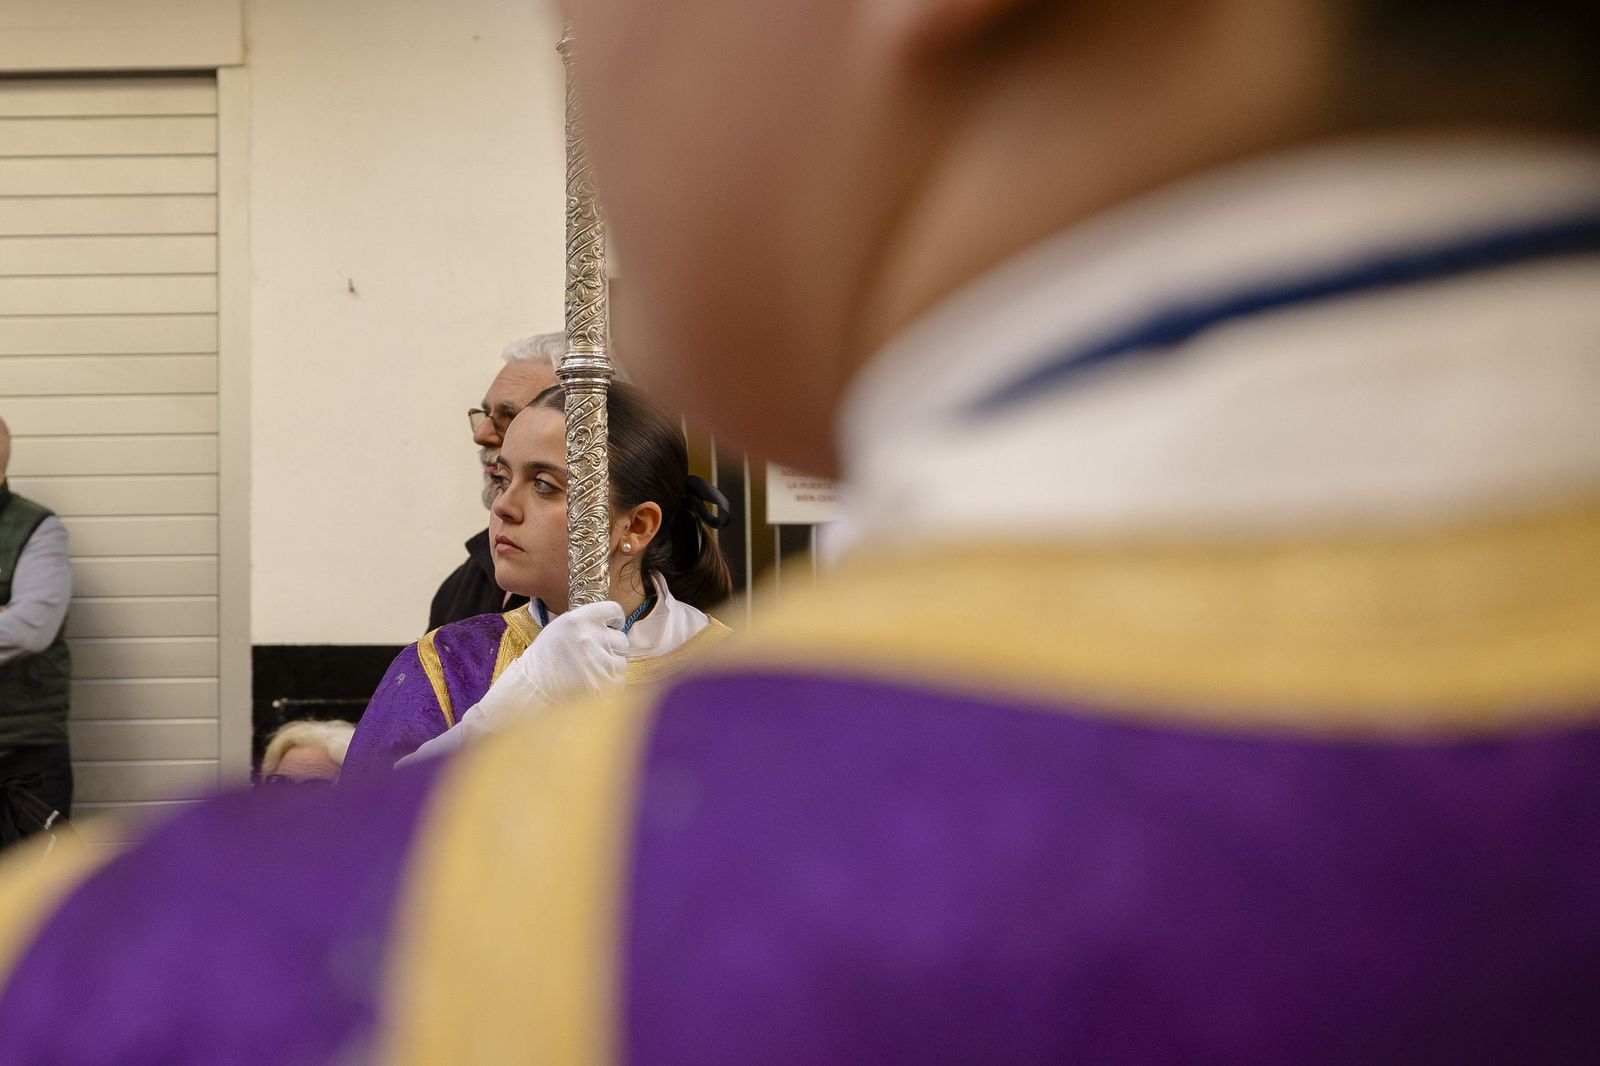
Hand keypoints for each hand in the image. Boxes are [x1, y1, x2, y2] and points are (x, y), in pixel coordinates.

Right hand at [458, 601, 627, 743]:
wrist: (532, 689)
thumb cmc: (544, 659)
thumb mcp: (560, 629)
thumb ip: (586, 623)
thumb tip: (610, 624)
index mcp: (580, 619)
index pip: (614, 610)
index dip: (614, 621)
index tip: (610, 628)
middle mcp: (592, 637)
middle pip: (621, 639)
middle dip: (611, 648)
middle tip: (592, 658)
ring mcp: (600, 661)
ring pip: (621, 662)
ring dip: (610, 668)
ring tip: (588, 673)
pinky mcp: (605, 684)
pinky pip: (619, 681)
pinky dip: (609, 684)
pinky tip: (591, 685)